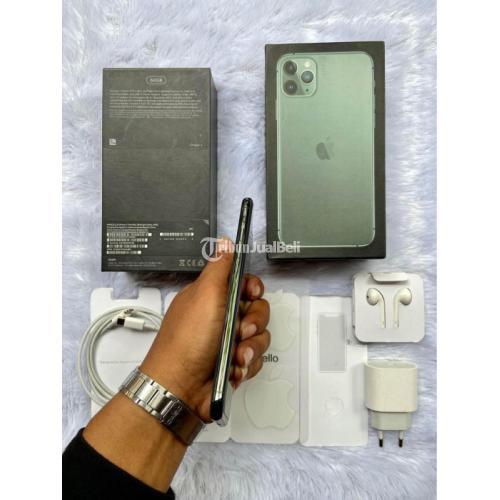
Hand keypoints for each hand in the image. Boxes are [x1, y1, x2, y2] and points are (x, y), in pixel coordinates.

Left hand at [140, 238, 270, 420]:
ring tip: (235, 356)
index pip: (243, 284)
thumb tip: (225, 242)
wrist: (179, 388)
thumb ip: (219, 268)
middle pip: (257, 310)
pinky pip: (256, 359)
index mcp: (212, 297)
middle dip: (255, 322)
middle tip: (241, 330)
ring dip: (250, 348)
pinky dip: (246, 365)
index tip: (252, 295)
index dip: (253, 289)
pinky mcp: (233, 362)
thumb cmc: (186, 342)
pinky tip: (232, 368)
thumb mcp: (204, 295)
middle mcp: (221, 317)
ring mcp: (227, 341)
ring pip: (260, 336)